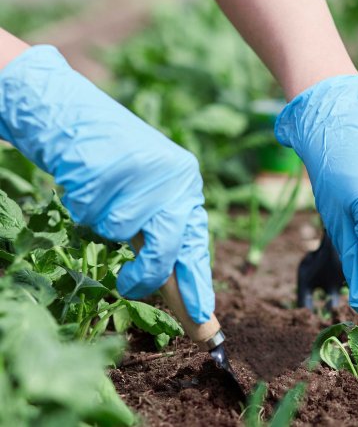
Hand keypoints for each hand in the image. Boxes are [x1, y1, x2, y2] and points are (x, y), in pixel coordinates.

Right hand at [0, 46, 213, 323]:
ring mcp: (146, 171)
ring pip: (122, 229)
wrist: (74, 117)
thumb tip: (174, 288)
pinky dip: (83, 205)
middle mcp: (177, 177)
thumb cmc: (113, 167)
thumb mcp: (148, 197)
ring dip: (103, 224)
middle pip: (167, 245)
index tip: (204, 320)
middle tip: (128, 287)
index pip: (196, 245)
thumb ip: (163, 235)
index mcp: (188, 186)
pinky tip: (86, 180)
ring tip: (101, 195)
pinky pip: (93, 212)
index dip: (197, 284)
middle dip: (146, 273)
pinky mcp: (112, 165)